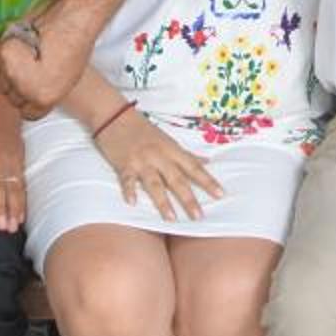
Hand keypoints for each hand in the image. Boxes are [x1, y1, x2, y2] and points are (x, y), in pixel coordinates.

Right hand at [0, 0, 110, 116]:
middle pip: (11, 97)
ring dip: (6, 73)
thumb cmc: (74, 46)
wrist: (73, 20)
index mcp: (46, 99)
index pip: (26, 112)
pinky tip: (11, 52)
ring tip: (22, 58)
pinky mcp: (5, 54)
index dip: (28, 100)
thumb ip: (44, 94)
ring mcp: (16, 73)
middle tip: (26, 67)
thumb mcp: (64, 82)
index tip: (29, 87)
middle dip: (17, 85)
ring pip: (0, 83)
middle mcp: (29, 90)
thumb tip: (29, 98)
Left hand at [0, 101, 28, 233]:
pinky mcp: (20, 162)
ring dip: (14, 210)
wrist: (3, 106)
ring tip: (13, 227)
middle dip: (0, 209)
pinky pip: (22, 186)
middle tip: (2, 228)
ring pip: (13, 190)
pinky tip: (22, 216)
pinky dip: (22, 202)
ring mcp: (10, 163)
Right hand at [95, 107, 223, 223]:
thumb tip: (207, 161)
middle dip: (188, 198)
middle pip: (177, 179)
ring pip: (154, 183)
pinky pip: (127, 179)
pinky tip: (132, 202)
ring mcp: (141, 160)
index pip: (194, 167)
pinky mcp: (123, 164)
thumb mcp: (168, 140)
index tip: (221, 194)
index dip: (208, 181)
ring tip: (172, 218)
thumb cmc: (143, 129)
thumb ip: (187, 154)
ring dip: (163, 201)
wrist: (115, 116)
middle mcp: (159, 156)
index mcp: (172, 150)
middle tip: (199, 216)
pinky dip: (129, 190)